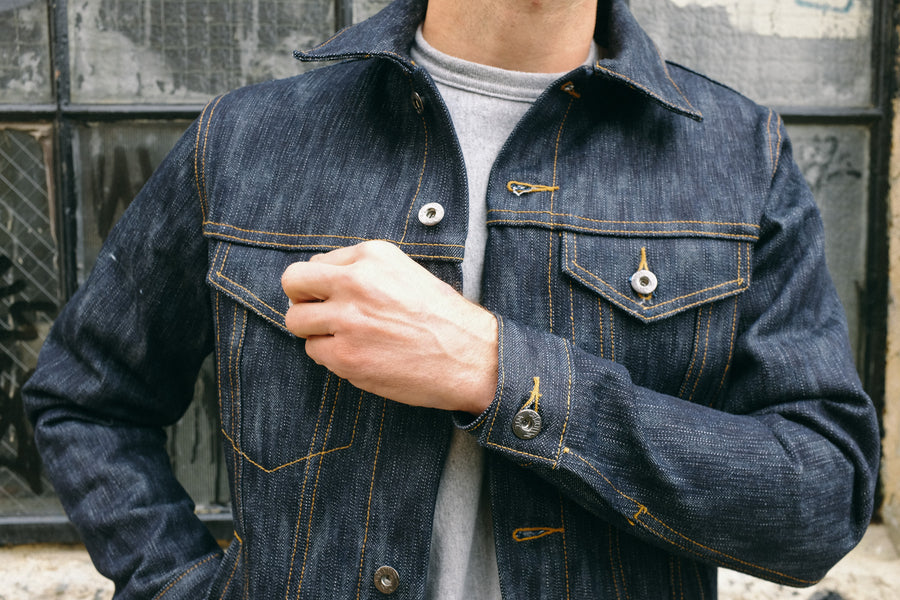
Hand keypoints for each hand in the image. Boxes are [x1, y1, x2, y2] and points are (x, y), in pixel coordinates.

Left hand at [282, 240, 497, 413]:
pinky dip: (330, 356)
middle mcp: (355, 282)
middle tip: (319, 314)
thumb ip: (364, 270)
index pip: (316, 263)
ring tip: (344, 338)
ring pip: (296, 321)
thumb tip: (322, 275)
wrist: (469, 357)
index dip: (323, 284)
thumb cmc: (441, 317)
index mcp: (371, 256)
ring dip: (314, 331)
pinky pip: (313, 351)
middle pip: (292, 282)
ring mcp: (347, 320)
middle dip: (302, 299)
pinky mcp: (345, 356)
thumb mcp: (405, 272)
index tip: (338, 298)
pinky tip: (359, 355)